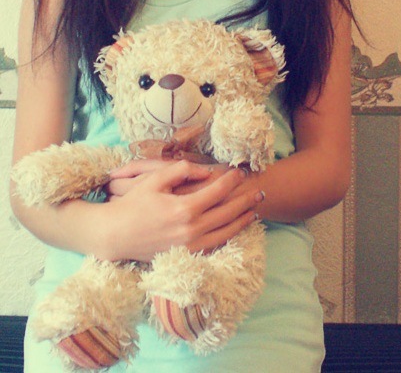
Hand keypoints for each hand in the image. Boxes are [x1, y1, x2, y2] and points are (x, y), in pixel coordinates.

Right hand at [97, 160, 262, 262]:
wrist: (116, 235)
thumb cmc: (133, 205)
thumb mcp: (153, 180)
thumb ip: (180, 170)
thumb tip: (205, 170)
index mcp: (184, 208)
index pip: (217, 192)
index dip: (231, 180)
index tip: (240, 172)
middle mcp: (191, 229)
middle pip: (228, 213)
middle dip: (245, 201)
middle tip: (259, 191)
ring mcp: (190, 245)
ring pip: (226, 232)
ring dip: (242, 220)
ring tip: (255, 211)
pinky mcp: (187, 255)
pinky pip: (215, 245)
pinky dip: (229, 235)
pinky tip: (235, 228)